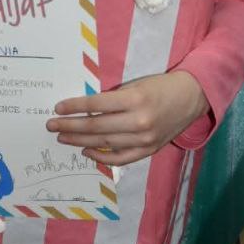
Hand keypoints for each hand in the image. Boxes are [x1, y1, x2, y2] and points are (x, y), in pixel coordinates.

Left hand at [46, 70, 208, 165]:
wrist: (191, 98)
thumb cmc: (159, 87)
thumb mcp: (136, 85)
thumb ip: (112, 98)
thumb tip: (83, 110)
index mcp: (135, 100)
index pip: (96, 105)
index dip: (74, 107)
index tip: (57, 108)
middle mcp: (139, 121)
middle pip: (96, 127)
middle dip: (70, 126)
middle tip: (52, 126)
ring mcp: (145, 139)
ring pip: (104, 143)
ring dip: (80, 141)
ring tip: (63, 137)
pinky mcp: (149, 150)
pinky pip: (120, 158)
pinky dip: (101, 157)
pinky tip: (86, 151)